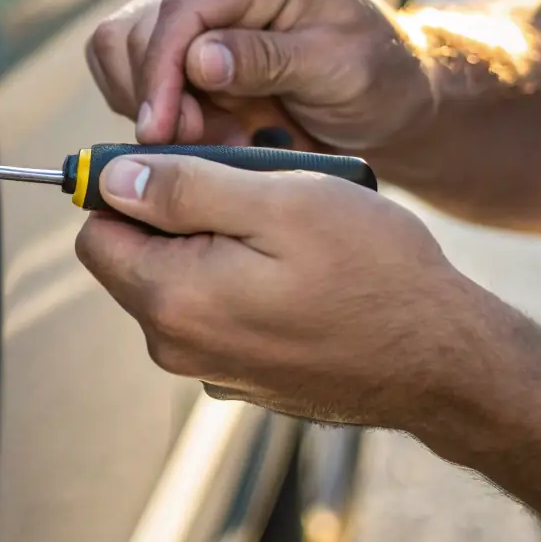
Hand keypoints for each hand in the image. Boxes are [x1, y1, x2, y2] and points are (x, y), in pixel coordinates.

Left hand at [74, 152, 512, 429]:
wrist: (444, 363)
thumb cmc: (373, 271)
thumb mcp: (278, 201)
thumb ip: (183, 188)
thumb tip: (112, 179)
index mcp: (171, 300)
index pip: (96, 233)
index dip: (126, 188)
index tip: (181, 164)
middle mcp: (176, 345)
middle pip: (133, 258)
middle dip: (173, 215)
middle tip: (249, 191)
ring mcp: (209, 368)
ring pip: (176, 282)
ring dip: (211, 247)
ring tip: (282, 232)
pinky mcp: (242, 376)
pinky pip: (214, 312)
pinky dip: (237, 283)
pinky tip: (295, 275)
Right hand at [85, 0, 434, 149]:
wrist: (392, 97)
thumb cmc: (381, 80)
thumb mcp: (343, 71)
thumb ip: (271, 60)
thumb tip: (198, 59)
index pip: (183, 6)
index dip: (160, 70)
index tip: (158, 131)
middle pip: (138, 27)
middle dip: (160, 96)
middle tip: (205, 143)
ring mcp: (202, 8)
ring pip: (122, 48)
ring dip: (154, 105)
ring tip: (212, 138)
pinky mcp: (185, 41)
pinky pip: (133, 72)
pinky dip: (158, 110)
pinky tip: (205, 131)